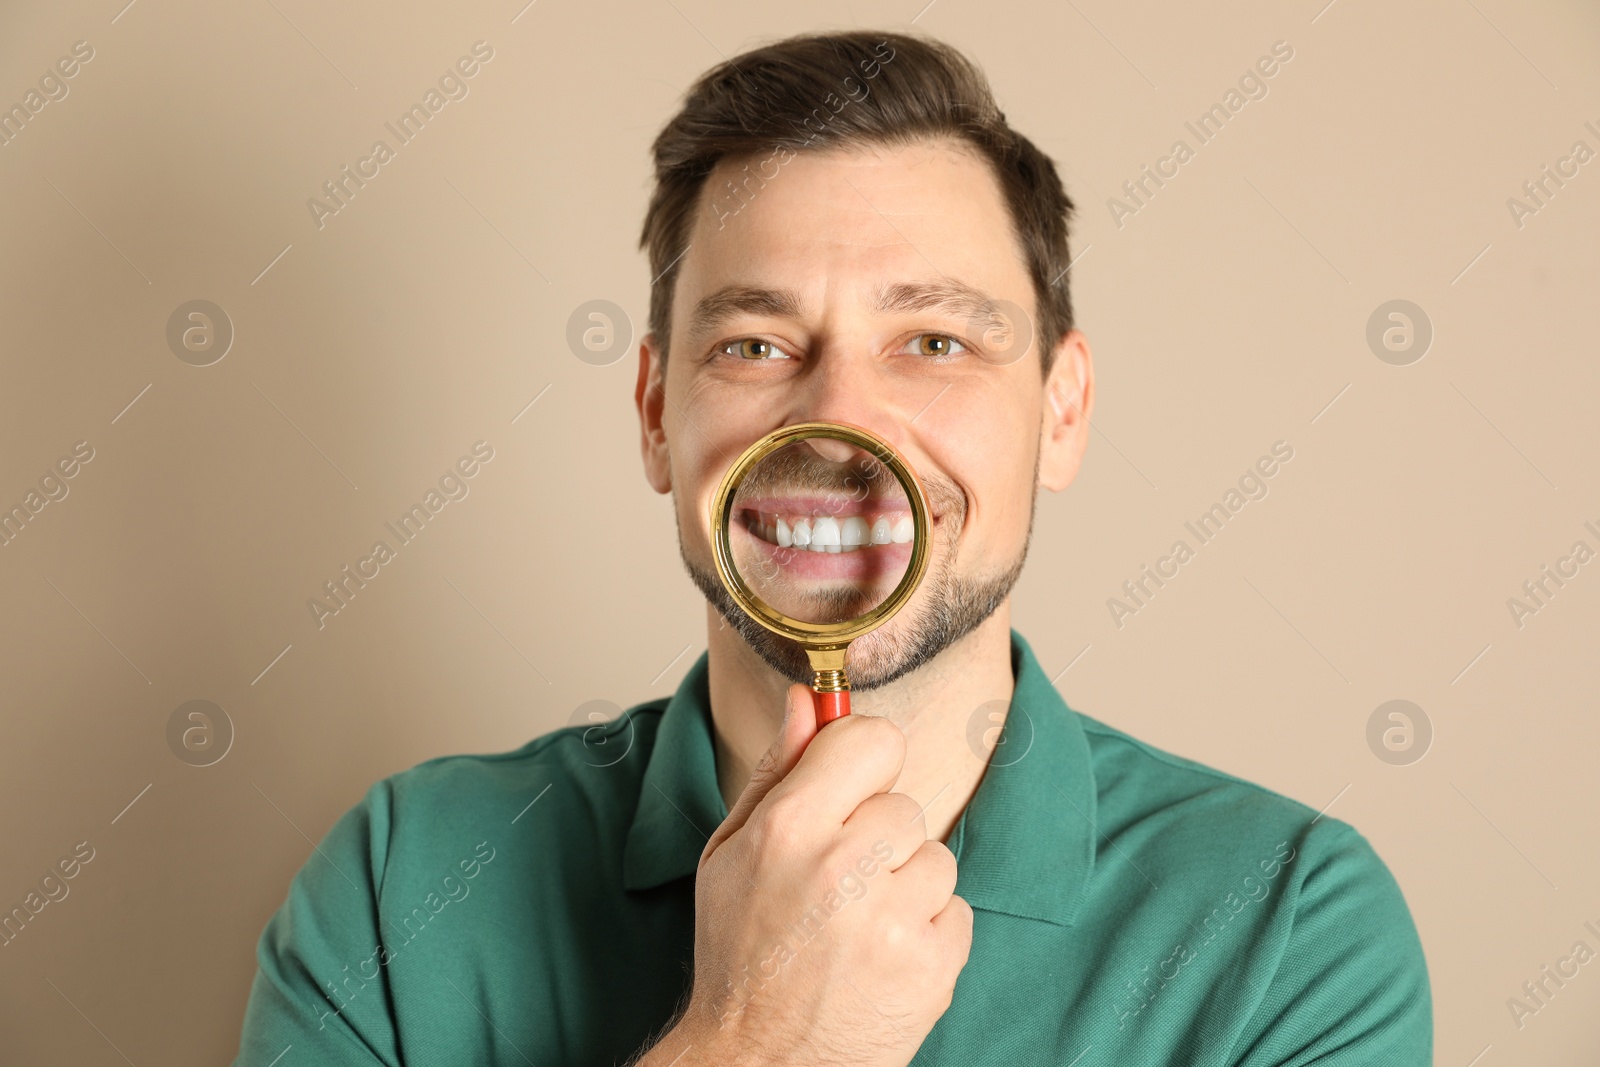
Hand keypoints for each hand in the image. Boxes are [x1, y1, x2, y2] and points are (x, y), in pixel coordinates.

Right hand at [649, 683, 972, 1066]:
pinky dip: (927, 932)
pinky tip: (881, 957)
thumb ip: (778, 771)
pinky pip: (956, 910)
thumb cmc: (742, 953)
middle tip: (835, 886)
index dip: (864, 763)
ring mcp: (893, 919)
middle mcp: (844, 867)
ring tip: (856, 927)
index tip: (851, 790)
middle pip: (903, 805)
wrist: (760, 1063)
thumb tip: (810, 702)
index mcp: (790, 828)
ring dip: (905, 887)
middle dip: (877, 838)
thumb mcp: (730, 854)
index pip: (873, 740)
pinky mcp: (932, 964)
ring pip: (935, 858)